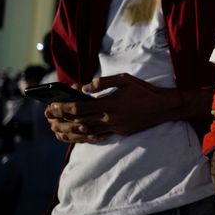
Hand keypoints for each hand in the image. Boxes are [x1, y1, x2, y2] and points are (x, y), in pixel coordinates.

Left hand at [44, 74, 179, 141]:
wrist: (164, 107)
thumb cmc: (145, 90)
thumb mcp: (124, 79)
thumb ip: (103, 82)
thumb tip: (85, 87)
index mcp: (108, 103)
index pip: (79, 107)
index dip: (63, 107)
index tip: (51, 106)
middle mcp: (109, 118)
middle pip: (79, 120)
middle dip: (62, 119)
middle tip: (50, 117)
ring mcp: (115, 127)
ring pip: (88, 131)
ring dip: (72, 129)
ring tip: (60, 128)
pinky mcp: (121, 132)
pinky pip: (101, 135)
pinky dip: (88, 134)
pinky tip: (82, 133)